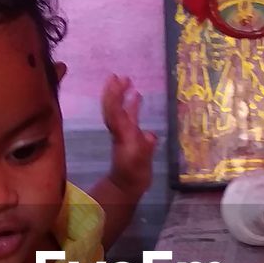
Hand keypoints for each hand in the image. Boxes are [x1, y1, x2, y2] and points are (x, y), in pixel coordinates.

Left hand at [102, 74, 157, 200]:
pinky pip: (130, 117)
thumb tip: (150, 135)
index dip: (115, 96)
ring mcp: (125, 132)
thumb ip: (144, 149)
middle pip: (114, 107)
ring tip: (127, 80)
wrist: (127, 187)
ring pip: (121, 110)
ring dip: (122, 95)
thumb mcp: (140, 163)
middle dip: (114, 91)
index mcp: (122, 134)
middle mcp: (121, 130)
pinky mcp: (130, 136)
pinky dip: (132, 106)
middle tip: (119, 75)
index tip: (117, 81)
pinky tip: (138, 96)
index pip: (116, 112)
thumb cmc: (133, 176)